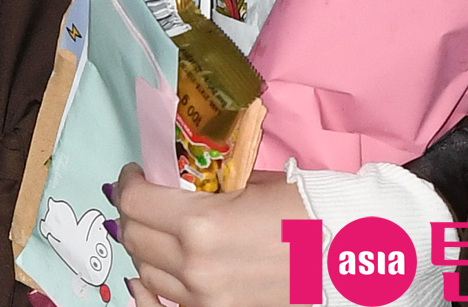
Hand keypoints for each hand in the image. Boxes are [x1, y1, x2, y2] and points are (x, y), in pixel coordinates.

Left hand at [115, 163, 306, 306]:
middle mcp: (193, 264)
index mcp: (201, 223)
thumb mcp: (247, 181)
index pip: (136, 202)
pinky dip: (156, 283)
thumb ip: (204, 183)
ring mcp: (202, 298)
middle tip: (142, 195)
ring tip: (156, 227)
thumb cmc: (299, 208)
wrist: (338, 254)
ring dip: (143, 245)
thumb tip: (174, 179)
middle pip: (134, 237)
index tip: (136, 172)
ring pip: (144, 272)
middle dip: (132, 211)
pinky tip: (157, 267)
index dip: (129, 182)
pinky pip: (167, 301)